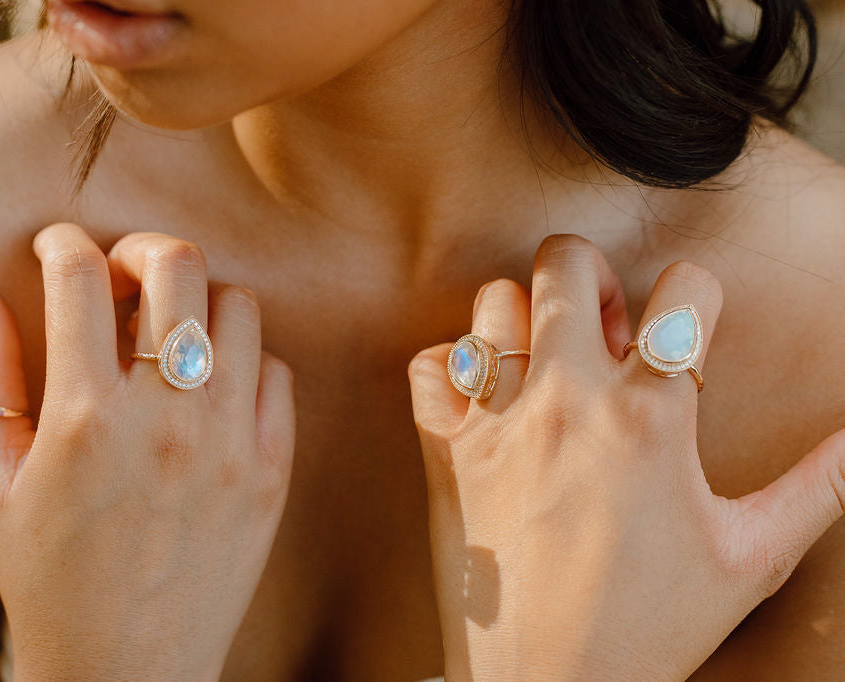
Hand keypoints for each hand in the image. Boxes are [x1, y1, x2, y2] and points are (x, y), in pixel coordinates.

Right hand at [0, 224, 293, 680]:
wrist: (129, 669)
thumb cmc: (50, 579)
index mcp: (86, 419)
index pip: (80, 277)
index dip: (62, 243)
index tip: (58, 250)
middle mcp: (167, 419)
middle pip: (178, 265)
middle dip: (142, 249)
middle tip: (124, 275)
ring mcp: (231, 443)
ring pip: (238, 308)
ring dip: (198, 305)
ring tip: (172, 335)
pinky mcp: (273, 470)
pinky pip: (278, 372)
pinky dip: (246, 363)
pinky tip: (215, 389)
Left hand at [409, 234, 844, 679]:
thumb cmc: (645, 627)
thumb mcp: (750, 556)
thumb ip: (816, 488)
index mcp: (650, 419)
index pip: (684, 291)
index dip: (697, 294)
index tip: (689, 324)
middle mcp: (567, 402)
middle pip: (567, 263)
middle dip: (595, 276)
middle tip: (607, 324)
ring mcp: (498, 421)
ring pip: (496, 301)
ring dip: (527, 315)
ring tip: (548, 357)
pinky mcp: (445, 448)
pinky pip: (431, 364)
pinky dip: (453, 364)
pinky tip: (485, 392)